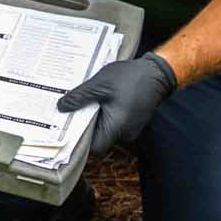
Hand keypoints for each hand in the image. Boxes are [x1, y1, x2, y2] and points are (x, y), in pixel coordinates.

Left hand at [58, 52, 178, 147]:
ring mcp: (130, 128)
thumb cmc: (131, 77)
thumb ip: (80, 97)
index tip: (66, 128)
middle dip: (84, 126)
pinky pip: (114, 122)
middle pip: (98, 138)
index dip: (79, 141)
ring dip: (94, 118)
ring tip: (81, 103)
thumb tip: (61, 107)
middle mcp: (124, 133)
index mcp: (116, 128)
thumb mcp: (100, 84)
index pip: (94, 148)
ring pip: (105, 129)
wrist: (159, 72)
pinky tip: (96, 100)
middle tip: (68, 112)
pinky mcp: (132, 121)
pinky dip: (104, 114)